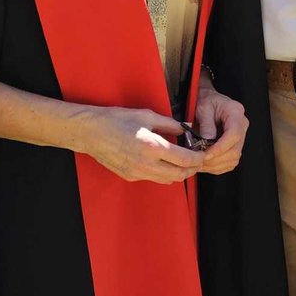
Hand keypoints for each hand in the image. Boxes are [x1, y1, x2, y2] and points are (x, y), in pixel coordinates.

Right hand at [73, 106, 203, 184]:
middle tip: (197, 160)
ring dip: (179, 173)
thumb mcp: (147, 116)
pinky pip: (153, 178)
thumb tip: (186, 128)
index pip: (184, 159)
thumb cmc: (119, 119)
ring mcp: (138, 173)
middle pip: (178, 175)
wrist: (93, 133)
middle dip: (191, 169)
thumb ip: (170, 124)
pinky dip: (164, 173)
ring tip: (184, 162)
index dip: (197, 158)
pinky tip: (164, 162)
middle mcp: (146, 164)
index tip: (203, 153)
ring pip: (167, 180)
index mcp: (152, 146)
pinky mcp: (130, 177)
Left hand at [194, 71, 248, 174]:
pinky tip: (205, 164)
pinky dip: (217, 167)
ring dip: (215, 165)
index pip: (234, 134)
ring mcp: (240, 137)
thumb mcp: (203, 107)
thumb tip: (207, 142)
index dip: (221, 147)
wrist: (209, 102)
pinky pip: (229, 162)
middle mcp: (241, 125)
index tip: (206, 153)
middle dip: (216, 158)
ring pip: (233, 159)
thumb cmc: (206, 101)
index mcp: (235, 112)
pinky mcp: (235, 146)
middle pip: (235, 150)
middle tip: (198, 160)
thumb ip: (206, 123)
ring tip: (199, 163)